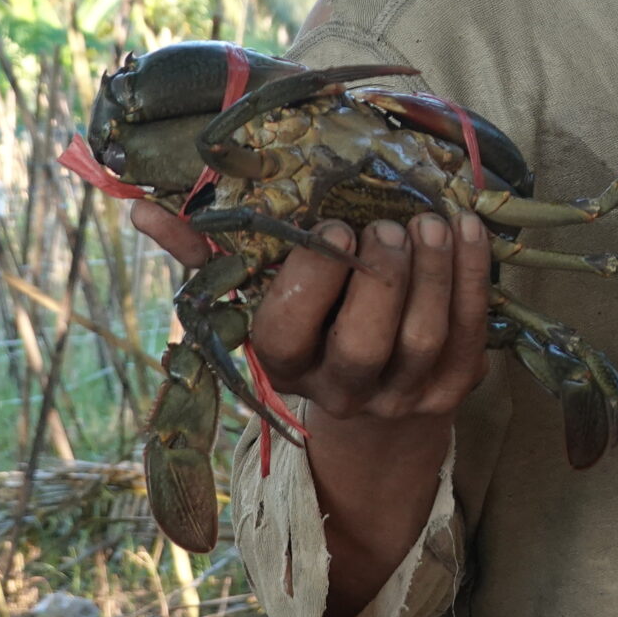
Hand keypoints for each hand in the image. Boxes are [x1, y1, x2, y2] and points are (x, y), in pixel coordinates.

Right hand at [129, 203, 491, 423]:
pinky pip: (471, 332)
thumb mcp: (256, 295)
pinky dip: (473, 275)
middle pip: (363, 345)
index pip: (287, 332)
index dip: (312, 278)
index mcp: (284, 366)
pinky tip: (467, 227)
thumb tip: (144, 213)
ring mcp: (403, 395)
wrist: (378, 403)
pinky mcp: (454, 388)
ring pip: (424, 338)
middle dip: (379, 278)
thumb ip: (205, 254)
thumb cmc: (310, 326)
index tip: (331, 227)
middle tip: (385, 227)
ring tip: (429, 221)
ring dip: (432, 270)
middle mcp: (342, 392)